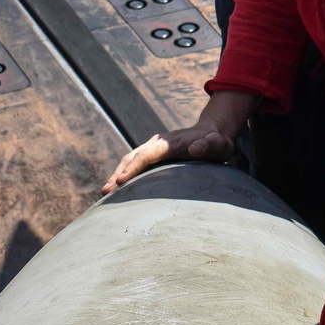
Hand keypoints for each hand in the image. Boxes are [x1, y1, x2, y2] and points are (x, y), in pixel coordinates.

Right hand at [100, 90, 257, 193]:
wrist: (213, 132)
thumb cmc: (216, 141)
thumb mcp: (218, 143)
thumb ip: (209, 145)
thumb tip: (195, 149)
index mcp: (170, 142)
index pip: (147, 154)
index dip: (134, 167)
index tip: (122, 181)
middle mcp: (158, 143)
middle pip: (133, 156)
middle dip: (119, 173)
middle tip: (106, 192)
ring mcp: (154, 147)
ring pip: (130, 159)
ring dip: (118, 174)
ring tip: (106, 192)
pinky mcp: (153, 154)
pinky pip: (135, 162)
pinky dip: (124, 173)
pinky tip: (117, 188)